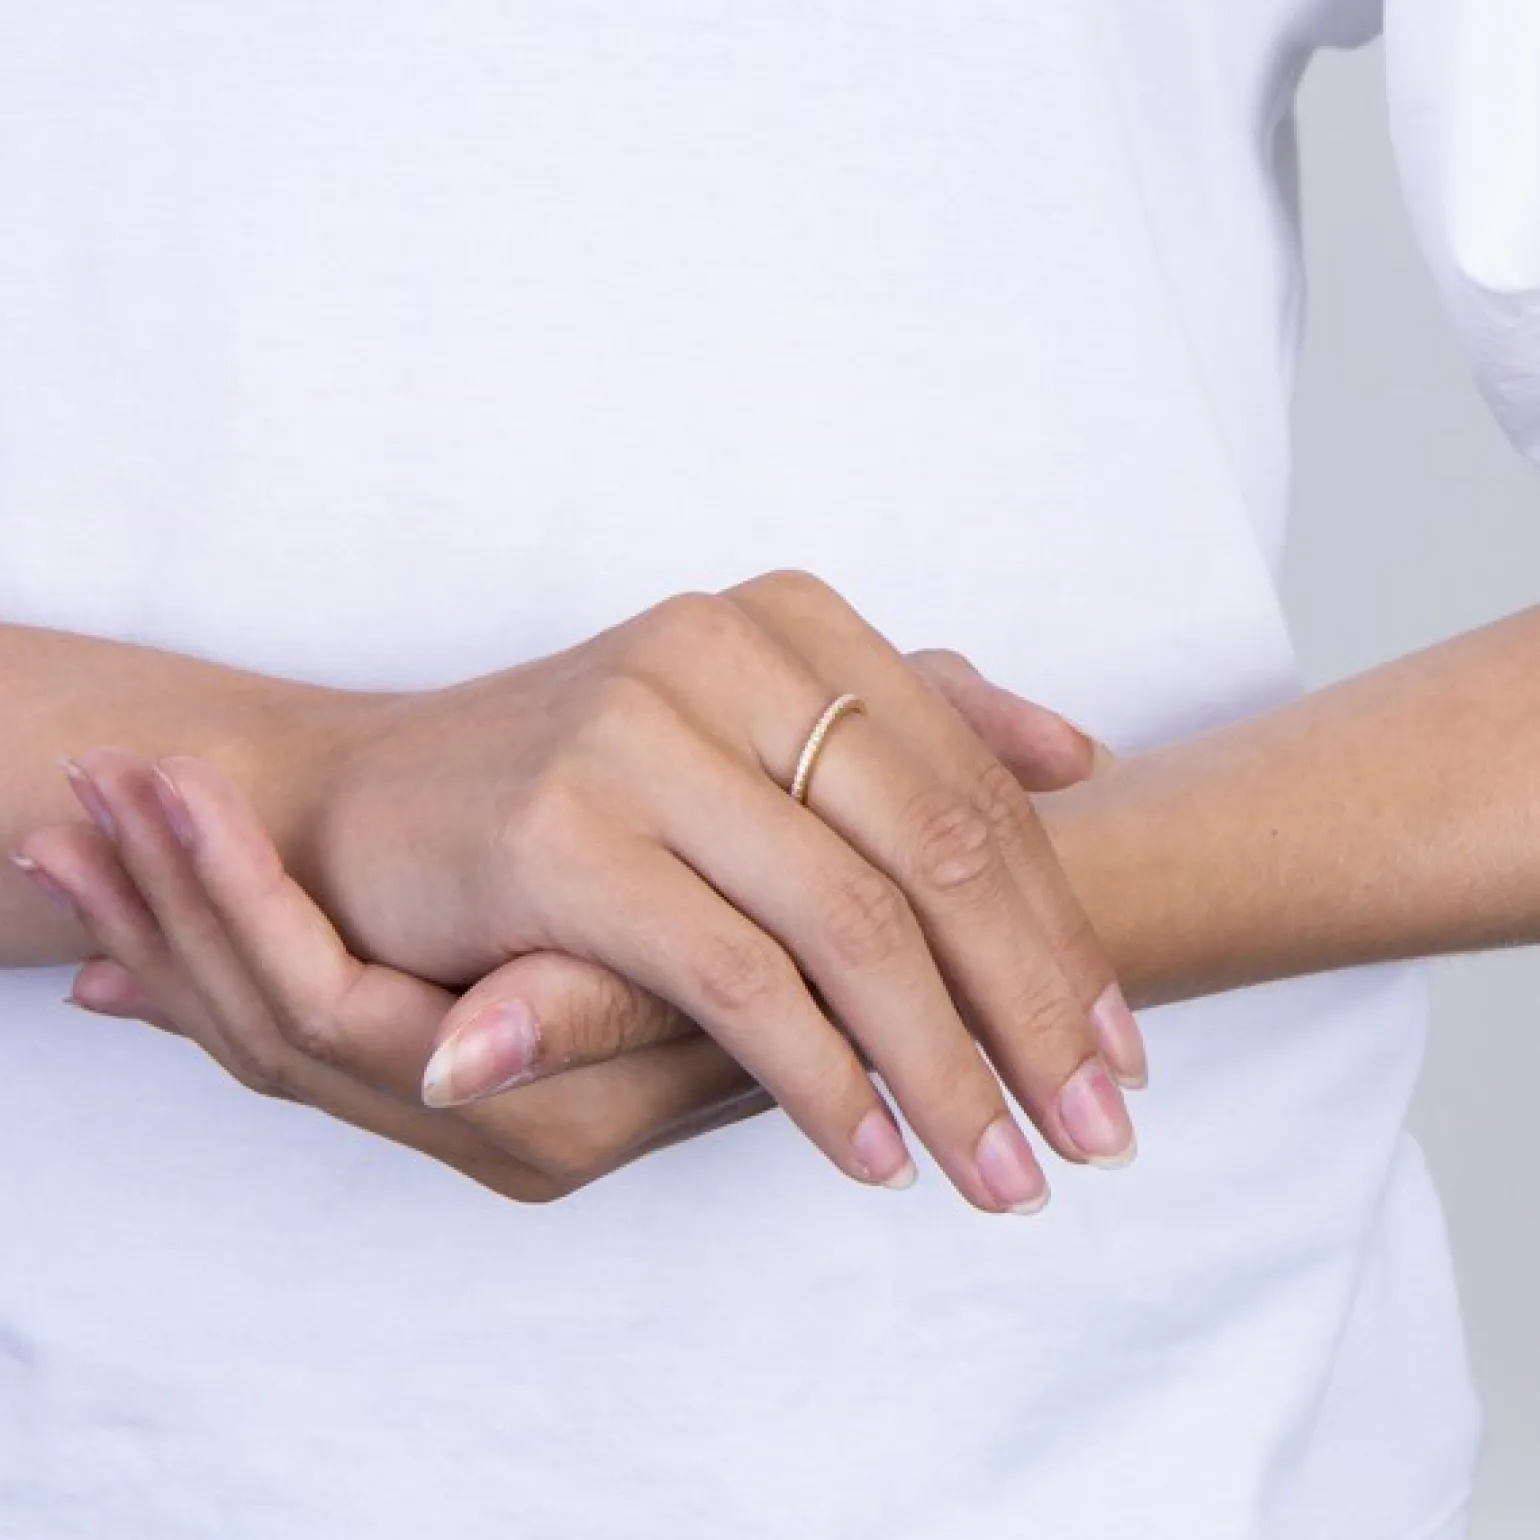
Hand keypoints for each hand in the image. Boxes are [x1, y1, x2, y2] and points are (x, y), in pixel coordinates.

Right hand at [41, 571, 1146, 1211]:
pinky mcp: (562, 835)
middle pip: (937, 853)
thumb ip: (907, 726)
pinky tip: (871, 1158)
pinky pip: (737, 980)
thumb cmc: (583, 784)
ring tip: (1005, 1178)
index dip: (1061, 929)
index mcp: (789, 622)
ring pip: (851, 926)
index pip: (970, 792)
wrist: (369, 802)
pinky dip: (820, 1081)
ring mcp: (636, 733)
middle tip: (1100, 1134)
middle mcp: (722, 650)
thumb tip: (1080, 751)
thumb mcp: (751, 733)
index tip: (1120, 1048)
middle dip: (1035, 1010)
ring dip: (945, 1073)